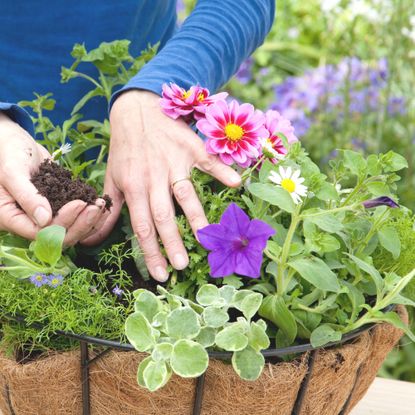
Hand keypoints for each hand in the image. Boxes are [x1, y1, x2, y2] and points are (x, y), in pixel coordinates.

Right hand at [0, 112, 106, 243]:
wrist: (13, 142)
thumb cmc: (7, 153)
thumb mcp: (13, 171)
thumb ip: (27, 195)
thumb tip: (44, 219)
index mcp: (10, 218)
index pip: (41, 232)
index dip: (63, 223)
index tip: (79, 203)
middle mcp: (28, 222)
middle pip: (59, 236)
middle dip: (81, 224)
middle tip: (97, 207)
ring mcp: (44, 216)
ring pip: (70, 229)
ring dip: (89, 221)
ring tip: (102, 205)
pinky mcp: (57, 207)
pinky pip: (74, 217)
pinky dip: (89, 213)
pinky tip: (101, 203)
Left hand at [83, 90, 240, 280]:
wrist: (137, 110)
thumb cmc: (125, 147)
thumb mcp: (112, 177)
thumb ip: (109, 208)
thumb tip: (96, 238)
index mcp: (133, 187)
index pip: (141, 226)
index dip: (150, 252)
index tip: (160, 273)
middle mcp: (154, 178)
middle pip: (163, 216)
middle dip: (172, 243)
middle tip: (182, 267)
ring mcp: (174, 163)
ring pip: (186, 194)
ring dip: (196, 216)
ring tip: (207, 238)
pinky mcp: (191, 149)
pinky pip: (208, 162)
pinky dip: (222, 171)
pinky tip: (236, 184)